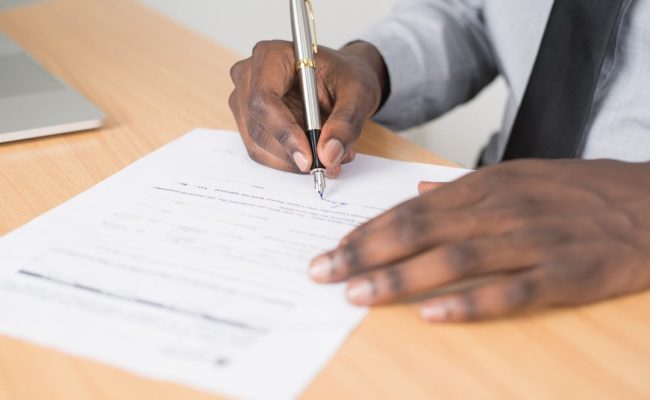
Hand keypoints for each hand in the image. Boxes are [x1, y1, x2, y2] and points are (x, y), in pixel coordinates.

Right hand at [229, 41, 387, 176]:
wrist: (341, 80)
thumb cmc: (345, 76)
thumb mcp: (359, 94)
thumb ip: (346, 123)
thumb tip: (329, 154)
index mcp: (271, 56)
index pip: (264, 99)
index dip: (284, 132)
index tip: (308, 158)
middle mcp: (249, 76)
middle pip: (258, 126)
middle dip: (292, 152)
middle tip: (327, 164)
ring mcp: (244, 101)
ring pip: (258, 144)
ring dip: (293, 160)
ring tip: (329, 156)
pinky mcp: (249, 122)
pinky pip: (262, 152)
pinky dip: (289, 160)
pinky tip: (314, 153)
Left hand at [309, 159, 649, 321]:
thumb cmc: (578, 191)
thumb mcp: (519, 175)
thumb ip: (465, 187)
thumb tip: (420, 189)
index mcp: (487, 186)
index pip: (412, 208)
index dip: (369, 229)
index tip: (334, 248)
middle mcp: (502, 209)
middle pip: (420, 230)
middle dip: (365, 252)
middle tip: (323, 272)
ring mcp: (533, 241)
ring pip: (454, 259)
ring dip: (400, 277)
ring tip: (358, 294)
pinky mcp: (566, 273)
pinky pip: (510, 291)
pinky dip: (469, 304)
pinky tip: (432, 315)